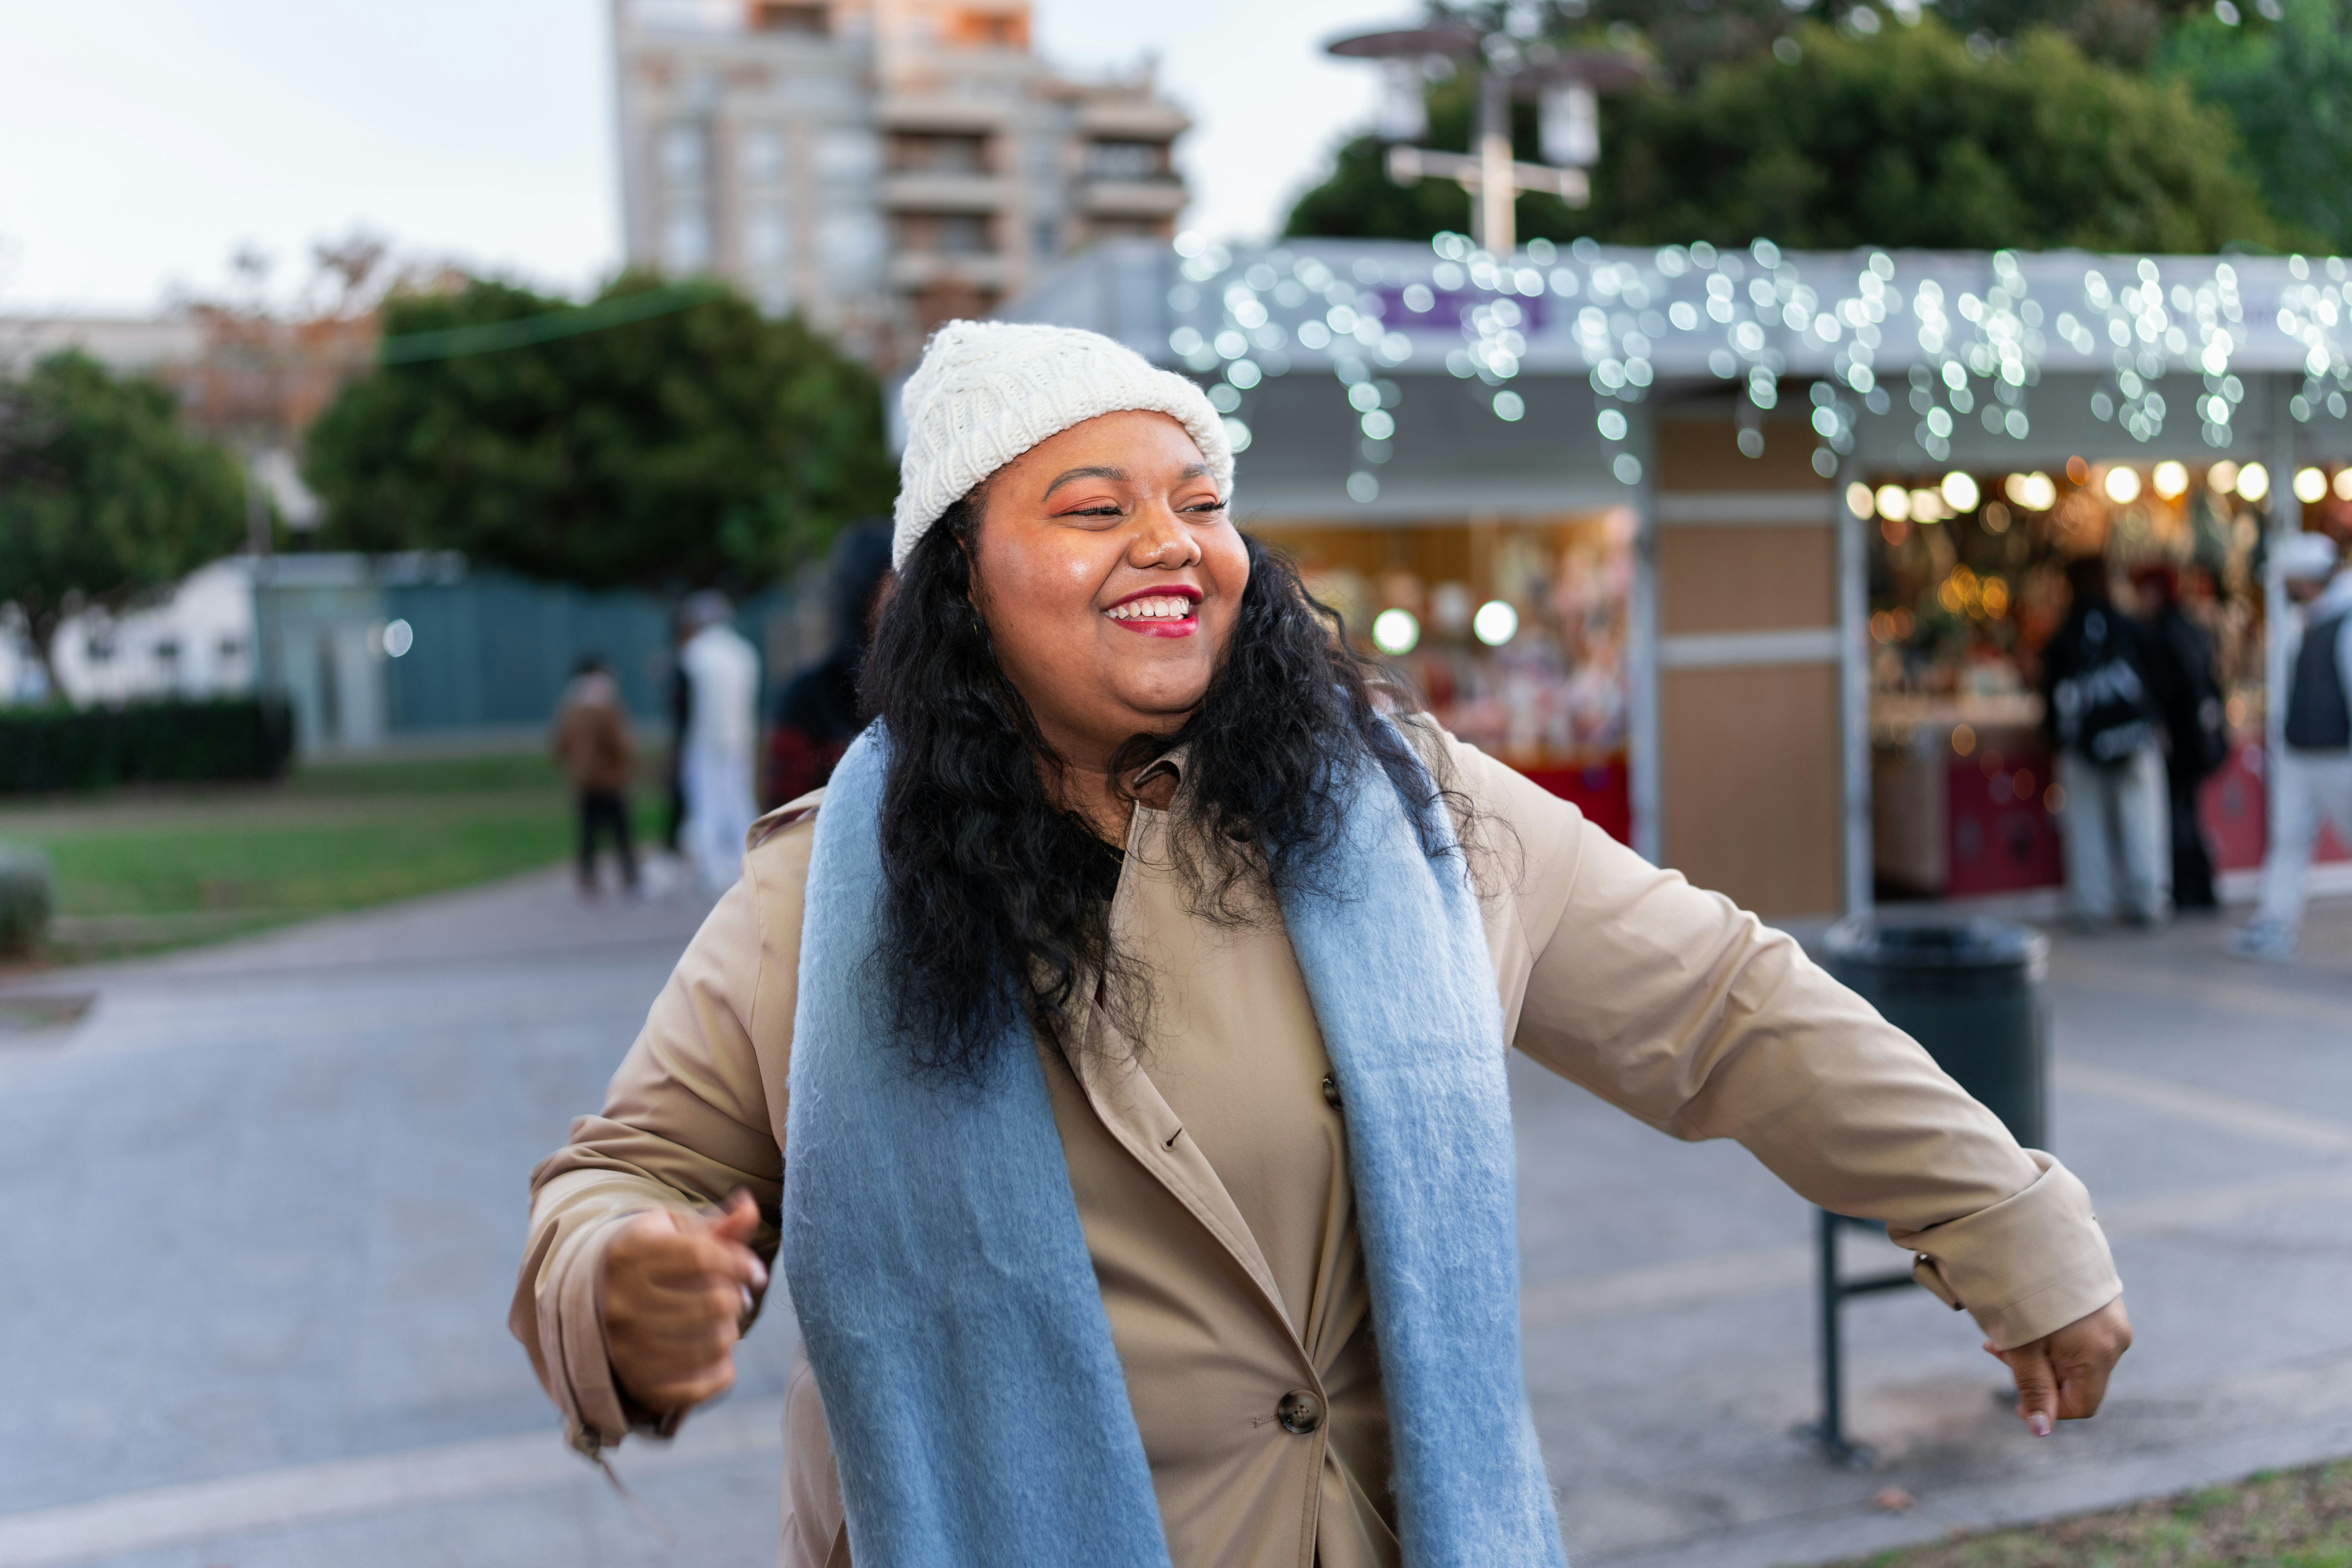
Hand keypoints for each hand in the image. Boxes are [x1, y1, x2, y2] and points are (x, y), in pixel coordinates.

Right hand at [602, 1190, 766, 1412]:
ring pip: (712, 1343)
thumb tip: (750, 1208)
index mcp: (629, 1254)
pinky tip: (719, 1356)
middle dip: (736, 1300)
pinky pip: (700, 1387)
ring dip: (730, 1333)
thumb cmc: (653, 1260)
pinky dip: (722, 1371)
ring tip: (722, 1324)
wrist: (602, 1305)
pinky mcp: (636, 1383)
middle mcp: (619, 1302)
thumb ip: (719, 1226)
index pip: (702, 1257)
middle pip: (713, 1303)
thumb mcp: (678, 1233)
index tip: (756, 1273)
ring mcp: (624, 1347)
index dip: (741, 1265)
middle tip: (734, 1299)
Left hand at [1983, 1295, 2131, 1436]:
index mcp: (2100, 1353)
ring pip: (2073, 1356)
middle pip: (2076, 1380)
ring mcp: (2111, 1319)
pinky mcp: (2101, 1303)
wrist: (2031, 1231)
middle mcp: (2115, 1339)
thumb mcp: (2022, 1345)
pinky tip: (2025, 1319)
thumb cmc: (2022, 1292)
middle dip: (2037, 1375)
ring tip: (2005, 1332)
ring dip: (2039, 1354)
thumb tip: (2041, 1432)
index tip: (2016, 1399)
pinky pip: (2077, 1335)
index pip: (2079, 1405)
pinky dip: (2049, 1337)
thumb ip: (2033, 1387)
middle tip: (1998, 1351)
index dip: (2047, 1409)